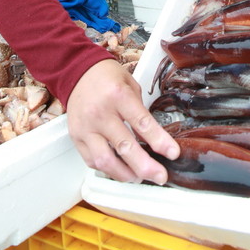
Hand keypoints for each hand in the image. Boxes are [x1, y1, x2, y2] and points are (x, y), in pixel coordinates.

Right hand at [66, 58, 179, 183]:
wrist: (78, 72)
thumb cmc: (107, 77)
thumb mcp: (131, 85)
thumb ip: (141, 111)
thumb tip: (155, 139)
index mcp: (118, 95)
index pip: (142, 123)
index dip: (160, 141)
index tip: (173, 153)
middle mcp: (101, 113)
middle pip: (124, 147)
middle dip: (145, 166)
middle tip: (160, 176)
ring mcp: (86, 127)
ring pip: (105, 160)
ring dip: (125, 174)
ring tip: (140, 177)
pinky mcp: (76, 137)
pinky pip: (92, 161)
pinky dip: (108, 169)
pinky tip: (120, 169)